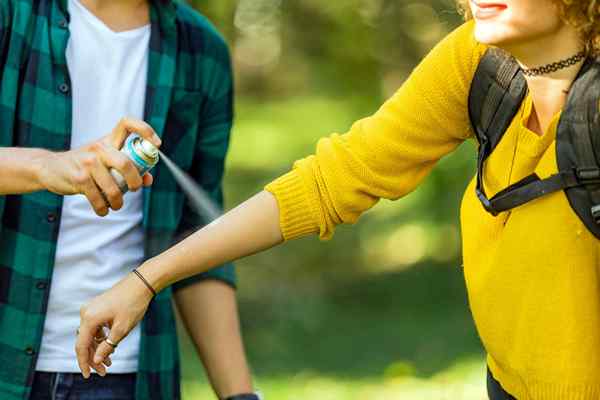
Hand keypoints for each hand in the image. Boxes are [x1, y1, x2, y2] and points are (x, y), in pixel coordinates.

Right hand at [36, 117, 160, 215]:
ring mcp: (87, 162)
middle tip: (135, 189)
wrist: (50, 168)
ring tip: (116, 204)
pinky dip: (103, 208)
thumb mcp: (106, 161)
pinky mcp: (78, 177)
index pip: (127, 124)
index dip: (145, 130)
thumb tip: (149, 179)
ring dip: (118, 202)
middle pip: (126, 163)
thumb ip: (128, 167)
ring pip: (113, 187)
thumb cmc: (85, 165)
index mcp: (109, 140)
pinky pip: (98, 199)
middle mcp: (99, 148)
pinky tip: (103, 209)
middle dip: (135, 181)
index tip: (157, 144)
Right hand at [76, 270, 153, 377]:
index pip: (81, 346)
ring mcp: (91, 308)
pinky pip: (95, 326)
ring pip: (91, 334)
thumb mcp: (122, 329)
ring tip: (110, 361)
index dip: (84, 363)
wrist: (142, 283)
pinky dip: (101, 337)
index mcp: (89, 318)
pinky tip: (110, 346)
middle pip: (85, 341)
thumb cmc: (133, 304)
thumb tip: (96, 360)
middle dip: (93, 357)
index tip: (88, 375)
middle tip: (104, 371)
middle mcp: (86, 312)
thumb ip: (107, 346)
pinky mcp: (97, 307)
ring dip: (98, 348)